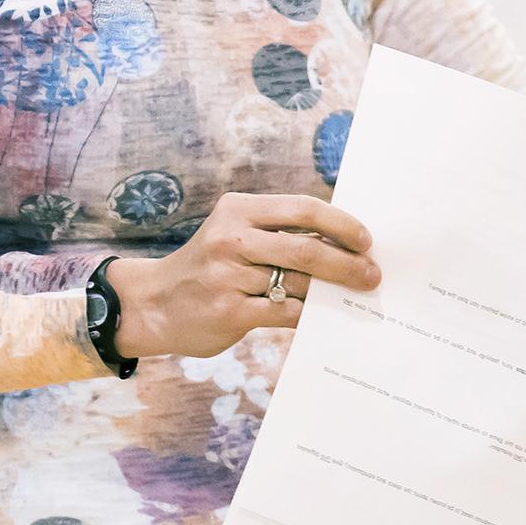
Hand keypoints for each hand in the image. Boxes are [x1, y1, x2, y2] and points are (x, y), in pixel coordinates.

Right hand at [107, 192, 380, 360]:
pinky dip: (309, 314)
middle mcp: (232, 238)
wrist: (153, 304)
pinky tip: (321, 316)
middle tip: (372, 274)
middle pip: (307, 247)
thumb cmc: (207, 267)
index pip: (302, 208)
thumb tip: (341, 244)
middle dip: (347, 263)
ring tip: (353, 296)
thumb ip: (276, 233)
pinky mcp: (230, 311)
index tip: (366, 239)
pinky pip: (285, 313)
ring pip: (299, 282)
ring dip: (332, 291)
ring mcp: (229, 276)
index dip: (341, 223)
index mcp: (238, 209)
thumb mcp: (232, 234)